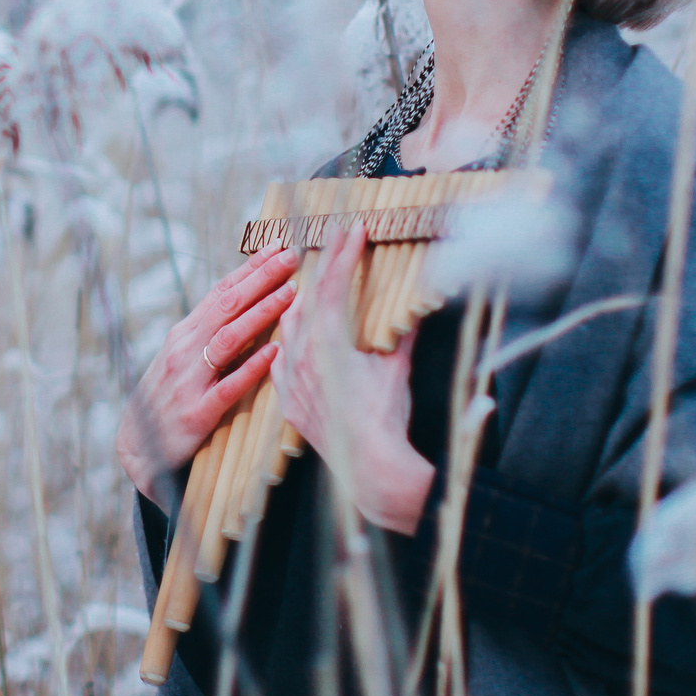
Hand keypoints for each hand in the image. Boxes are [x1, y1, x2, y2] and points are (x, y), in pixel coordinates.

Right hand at [118, 245, 298, 503]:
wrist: (139, 449)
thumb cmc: (169, 399)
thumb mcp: (183, 359)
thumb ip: (210, 333)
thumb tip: (247, 302)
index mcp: (184, 334)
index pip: (220, 292)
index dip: (249, 268)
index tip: (277, 246)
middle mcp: (183, 350)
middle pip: (226, 306)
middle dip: (260, 279)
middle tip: (291, 258)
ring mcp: (189, 380)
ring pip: (228, 338)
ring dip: (260, 313)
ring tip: (289, 294)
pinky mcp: (196, 412)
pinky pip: (229, 385)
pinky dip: (252, 366)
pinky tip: (275, 352)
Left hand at [274, 224, 436, 534]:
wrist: (371, 466)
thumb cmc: (387, 416)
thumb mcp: (398, 367)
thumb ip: (403, 332)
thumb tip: (417, 305)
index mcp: (328, 342)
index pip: (334, 286)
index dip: (345, 255)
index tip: (352, 229)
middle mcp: (301, 356)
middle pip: (307, 300)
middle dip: (321, 270)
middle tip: (332, 243)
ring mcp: (290, 379)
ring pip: (287, 328)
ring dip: (300, 303)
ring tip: (310, 284)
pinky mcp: (287, 401)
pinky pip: (279, 361)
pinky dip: (287, 342)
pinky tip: (292, 335)